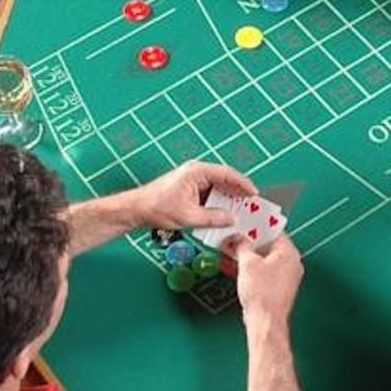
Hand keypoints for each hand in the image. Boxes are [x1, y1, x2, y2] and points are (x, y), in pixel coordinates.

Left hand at [131, 161, 255, 230]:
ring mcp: (193, 182)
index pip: (227, 174)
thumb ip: (212, 218)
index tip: (254, 194)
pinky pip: (209, 197)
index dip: (243, 184)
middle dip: (237, 194)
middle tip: (251, 206)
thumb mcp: (188, 216)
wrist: (135, 210)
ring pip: (217, 190)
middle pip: (224, 181)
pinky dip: (217, 207)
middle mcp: (196, 173)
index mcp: (197, 171)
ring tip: (240, 213)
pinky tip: (223, 217)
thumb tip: (231, 219)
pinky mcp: (189, 192)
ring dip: (227, 202)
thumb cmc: (156, 207)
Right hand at [232, 235, 303, 322]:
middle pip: (271, 246)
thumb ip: (242, 245)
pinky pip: (267, 272)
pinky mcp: (280, 288)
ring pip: (268, 260)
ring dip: (251, 256)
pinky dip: (255, 269)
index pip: (274, 231)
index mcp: (289, 253)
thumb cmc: (262, 294)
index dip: (257, 228)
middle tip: (237, 239)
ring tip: (236, 253)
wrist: (265, 321)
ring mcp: (288, 277)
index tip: (245, 226)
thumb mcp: (247, 263)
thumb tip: (239, 239)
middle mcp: (293, 263)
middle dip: (252, 243)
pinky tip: (242, 269)